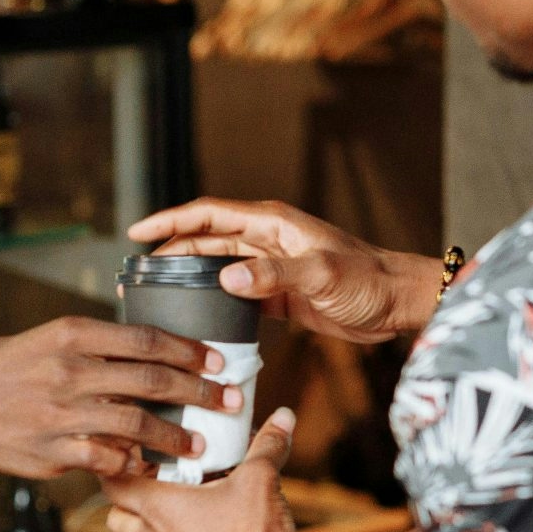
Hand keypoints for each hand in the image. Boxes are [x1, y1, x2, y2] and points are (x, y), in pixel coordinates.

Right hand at [0, 317, 239, 478]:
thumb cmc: (9, 366)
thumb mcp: (52, 338)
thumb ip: (100, 347)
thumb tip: (155, 356)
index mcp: (74, 334)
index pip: (147, 339)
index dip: (189, 352)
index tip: (216, 361)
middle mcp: (70, 370)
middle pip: (152, 381)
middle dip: (199, 393)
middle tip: (227, 401)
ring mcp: (62, 413)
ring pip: (137, 424)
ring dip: (176, 437)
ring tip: (199, 445)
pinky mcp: (52, 451)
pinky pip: (107, 460)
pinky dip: (134, 464)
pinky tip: (151, 467)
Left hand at [102, 408, 298, 531]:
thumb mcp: (259, 480)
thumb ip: (267, 446)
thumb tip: (282, 419)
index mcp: (157, 507)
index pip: (111, 483)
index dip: (114, 464)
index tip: (130, 451)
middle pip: (117, 514)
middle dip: (128, 496)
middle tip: (154, 476)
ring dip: (154, 520)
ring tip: (184, 502)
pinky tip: (207, 531)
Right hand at [126, 199, 437, 343]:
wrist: (397, 303)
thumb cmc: (367, 281)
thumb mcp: (321, 275)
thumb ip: (274, 275)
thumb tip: (226, 278)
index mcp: (272, 224)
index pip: (209, 215)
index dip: (171, 220)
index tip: (137, 232)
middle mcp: (267, 240)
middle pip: (206, 240)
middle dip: (170, 250)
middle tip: (135, 272)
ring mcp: (272, 266)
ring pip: (218, 266)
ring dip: (188, 275)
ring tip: (154, 292)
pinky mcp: (279, 294)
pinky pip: (236, 293)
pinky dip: (213, 301)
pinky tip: (195, 317)